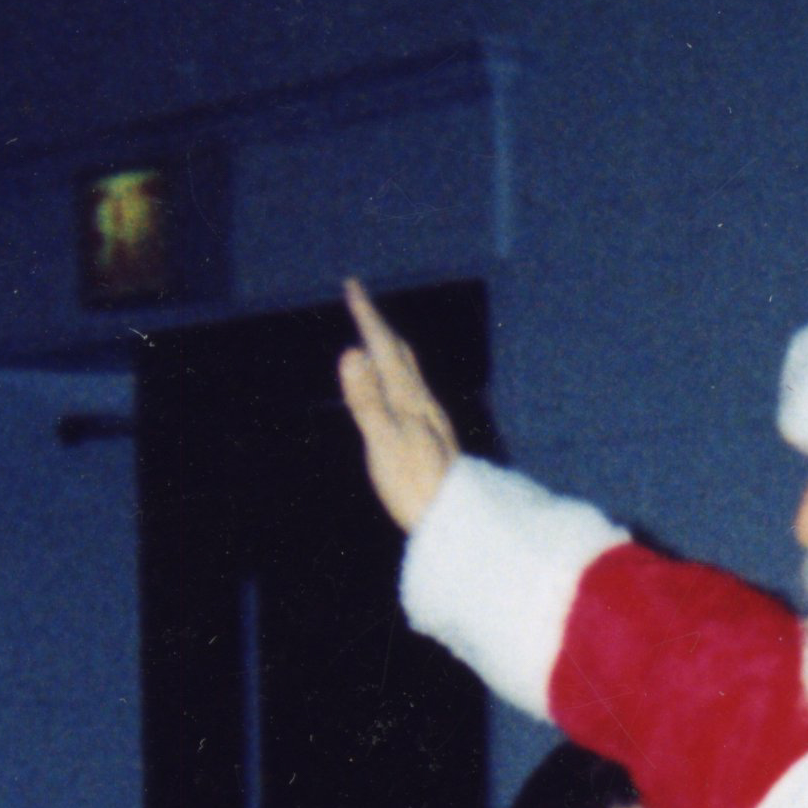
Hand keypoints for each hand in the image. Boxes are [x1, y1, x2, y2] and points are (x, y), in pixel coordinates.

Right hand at [337, 281, 464, 532]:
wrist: (456, 521)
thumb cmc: (415, 487)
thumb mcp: (382, 443)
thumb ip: (366, 399)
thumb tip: (351, 353)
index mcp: (408, 398)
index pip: (383, 346)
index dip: (366, 315)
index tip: (352, 286)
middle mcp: (423, 401)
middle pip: (399, 351)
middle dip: (377, 324)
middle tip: (360, 301)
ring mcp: (430, 418)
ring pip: (409, 369)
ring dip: (390, 347)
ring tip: (376, 336)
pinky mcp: (432, 435)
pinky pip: (412, 388)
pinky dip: (397, 372)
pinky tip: (400, 388)